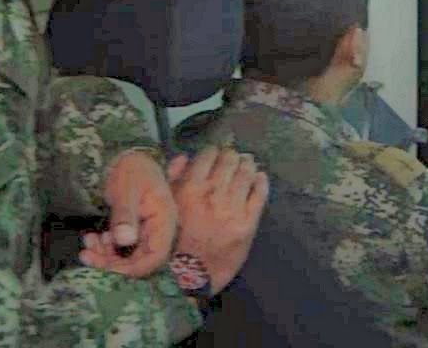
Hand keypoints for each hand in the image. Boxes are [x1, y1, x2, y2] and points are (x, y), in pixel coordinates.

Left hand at [77, 150, 180, 276]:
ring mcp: (147, 232)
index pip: (156, 257)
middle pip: (141, 261)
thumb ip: (125, 215)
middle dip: (113, 263)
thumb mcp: (126, 190)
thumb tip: (124, 241)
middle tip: (87, 255)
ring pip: (129, 257)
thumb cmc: (131, 170)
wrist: (128, 157)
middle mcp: (160, 231)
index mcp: (165, 222)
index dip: (133, 268)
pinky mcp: (135, 232)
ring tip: (87, 242)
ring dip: (106, 255)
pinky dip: (106, 248)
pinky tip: (93, 238)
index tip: (107, 268)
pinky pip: (122, 249)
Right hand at [171, 146, 269, 292]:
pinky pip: (259, 195)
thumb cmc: (173, 241)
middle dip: (233, 155)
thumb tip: (184, 157)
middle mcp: (213, 194)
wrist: (189, 276)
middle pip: (229, 161)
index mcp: (190, 189)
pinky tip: (260, 177)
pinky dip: (261, 182)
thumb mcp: (166, 208)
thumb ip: (172, 180)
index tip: (216, 152)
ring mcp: (233, 209)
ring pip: (246, 174)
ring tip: (248, 163)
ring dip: (248, 165)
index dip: (213, 151)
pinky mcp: (248, 224)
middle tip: (234, 156)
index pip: (207, 156)